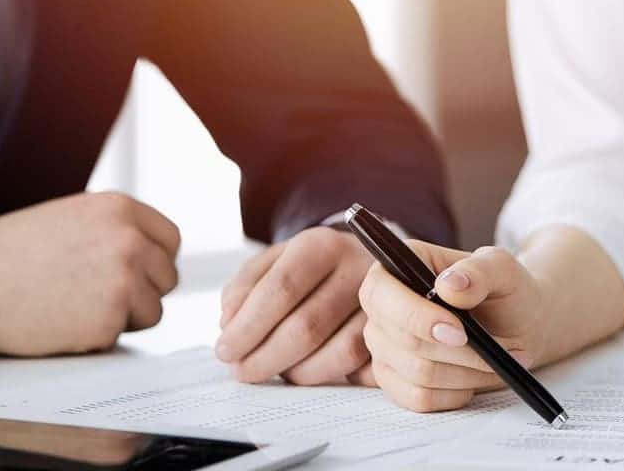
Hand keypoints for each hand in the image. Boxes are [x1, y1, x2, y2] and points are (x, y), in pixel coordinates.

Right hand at [0, 192, 179, 355]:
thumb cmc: (6, 251)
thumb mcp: (70, 218)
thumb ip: (114, 230)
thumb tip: (150, 254)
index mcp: (120, 209)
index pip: (170, 241)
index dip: (153, 261)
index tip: (134, 273)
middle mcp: (129, 242)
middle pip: (166, 279)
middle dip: (141, 291)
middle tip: (95, 295)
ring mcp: (121, 282)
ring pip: (152, 312)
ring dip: (123, 318)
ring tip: (74, 306)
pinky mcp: (107, 322)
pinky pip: (119, 337)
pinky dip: (95, 337)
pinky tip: (59, 321)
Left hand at [214, 227, 372, 384]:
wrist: (366, 262)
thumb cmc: (310, 267)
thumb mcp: (273, 261)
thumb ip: (245, 287)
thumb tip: (230, 323)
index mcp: (321, 245)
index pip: (281, 289)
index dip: (249, 326)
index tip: (224, 350)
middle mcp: (359, 270)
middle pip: (308, 326)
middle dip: (265, 357)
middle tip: (241, 371)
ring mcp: (385, 303)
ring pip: (341, 353)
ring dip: (299, 372)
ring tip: (276, 369)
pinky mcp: (398, 334)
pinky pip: (367, 368)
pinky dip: (335, 377)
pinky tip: (311, 370)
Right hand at [358, 242, 542, 411]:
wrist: (518, 325)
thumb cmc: (505, 292)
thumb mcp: (502, 270)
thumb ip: (479, 271)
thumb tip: (449, 286)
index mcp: (396, 268)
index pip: (381, 295)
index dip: (415, 317)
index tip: (459, 332)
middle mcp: (382, 308)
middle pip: (405, 342)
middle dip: (461, 351)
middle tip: (502, 348)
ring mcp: (384, 347)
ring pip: (418, 374)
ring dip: (468, 373)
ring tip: (500, 361)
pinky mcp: (395, 380)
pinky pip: (419, 398)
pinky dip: (457, 393)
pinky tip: (477, 378)